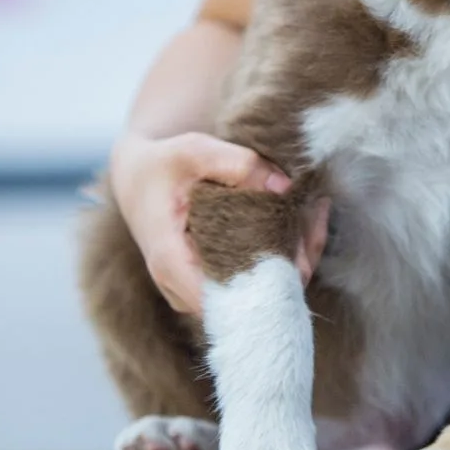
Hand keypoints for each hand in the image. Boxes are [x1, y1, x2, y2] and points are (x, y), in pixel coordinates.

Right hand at [108, 132, 329, 315]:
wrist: (137, 178)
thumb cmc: (162, 164)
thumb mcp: (193, 150)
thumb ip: (237, 164)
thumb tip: (285, 188)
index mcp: (172, 264)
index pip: (231, 299)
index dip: (272, 277)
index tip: (299, 234)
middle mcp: (183, 290)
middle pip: (253, 298)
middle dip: (293, 260)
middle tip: (313, 210)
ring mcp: (197, 294)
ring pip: (259, 293)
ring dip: (291, 257)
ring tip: (311, 209)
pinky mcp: (211, 285)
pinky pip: (255, 282)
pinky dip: (281, 255)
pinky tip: (300, 218)